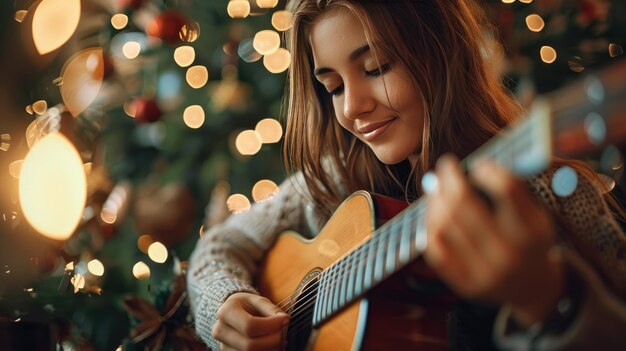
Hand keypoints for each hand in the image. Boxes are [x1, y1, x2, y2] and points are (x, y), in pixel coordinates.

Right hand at [213, 292, 288, 350]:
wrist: (231, 313)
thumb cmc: (246, 305)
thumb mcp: (257, 300)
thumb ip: (270, 309)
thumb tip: (284, 320)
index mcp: (226, 312)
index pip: (249, 325)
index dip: (271, 325)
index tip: (284, 320)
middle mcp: (220, 331)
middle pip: (249, 345)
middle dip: (273, 341)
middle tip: (284, 333)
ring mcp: (223, 346)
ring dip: (270, 349)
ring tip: (279, 340)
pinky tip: (271, 346)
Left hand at [424, 155, 564, 324]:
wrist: (529, 286)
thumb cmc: (527, 240)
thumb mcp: (534, 215)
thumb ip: (512, 190)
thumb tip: (473, 164)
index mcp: (531, 231)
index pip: (507, 189)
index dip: (488, 170)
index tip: (478, 162)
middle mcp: (508, 253)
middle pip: (465, 204)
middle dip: (450, 178)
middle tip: (446, 165)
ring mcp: (484, 272)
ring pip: (444, 224)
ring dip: (435, 199)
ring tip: (435, 185)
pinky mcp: (464, 283)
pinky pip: (435, 248)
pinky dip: (430, 225)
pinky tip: (432, 210)